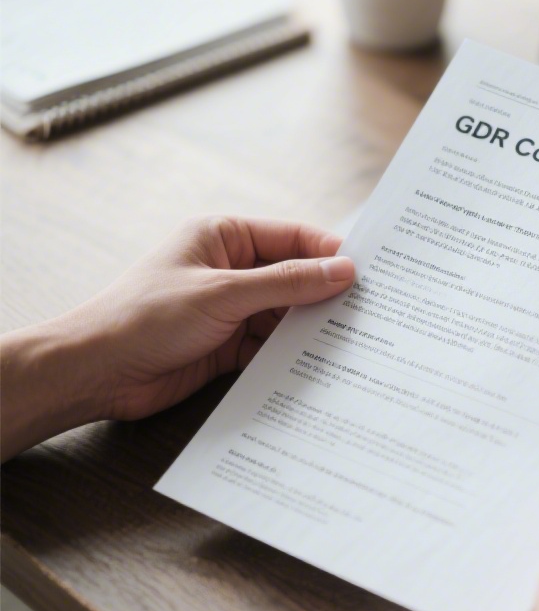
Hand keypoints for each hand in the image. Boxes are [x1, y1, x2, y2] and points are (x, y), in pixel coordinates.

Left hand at [1, 216, 353, 459]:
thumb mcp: (223, 294)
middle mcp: (231, 269)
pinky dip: (293, 354)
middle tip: (370, 310)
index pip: (293, 237)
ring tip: (352, 340)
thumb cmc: (143, 318)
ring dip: (312, 328)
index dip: (331, 253)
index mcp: (224, 237)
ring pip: (288, 314)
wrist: (95, 372)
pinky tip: (320, 364)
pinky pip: (273, 346)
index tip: (369, 273)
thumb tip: (342, 270)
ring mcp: (231, 309)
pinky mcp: (229, 345)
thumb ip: (287, 283)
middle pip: (296, 277)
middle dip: (327, 294)